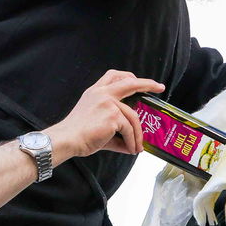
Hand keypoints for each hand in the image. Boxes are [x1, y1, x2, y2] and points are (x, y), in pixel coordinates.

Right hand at [47, 69, 164, 158]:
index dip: (128, 76)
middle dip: (147, 84)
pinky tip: (130, 149)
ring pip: (132, 117)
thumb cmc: (77, 135)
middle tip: (159, 87)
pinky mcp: (113, 115)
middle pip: (129, 83)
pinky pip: (129, 129)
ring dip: (137, 134)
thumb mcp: (96, 124)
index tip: (139, 79)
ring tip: (137, 147)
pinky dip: (131, 141)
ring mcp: (109, 103)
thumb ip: (114, 128)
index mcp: (95, 92)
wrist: (67, 140)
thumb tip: (131, 143)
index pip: (113, 76)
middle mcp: (102, 93)